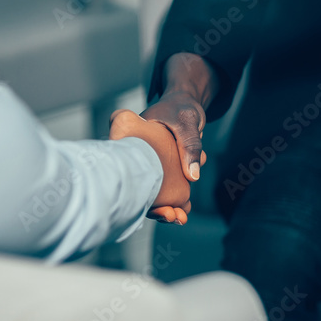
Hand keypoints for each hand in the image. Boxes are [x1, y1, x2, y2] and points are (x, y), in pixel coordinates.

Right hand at [109, 110, 196, 224]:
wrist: (186, 103)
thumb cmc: (181, 107)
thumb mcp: (187, 122)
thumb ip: (190, 146)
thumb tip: (194, 177)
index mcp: (134, 139)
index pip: (127, 165)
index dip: (134, 188)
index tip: (152, 204)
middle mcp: (138, 154)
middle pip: (139, 185)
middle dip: (155, 205)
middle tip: (173, 216)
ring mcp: (149, 164)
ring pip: (153, 190)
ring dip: (166, 205)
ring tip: (181, 218)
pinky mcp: (160, 170)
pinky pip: (165, 188)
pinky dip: (174, 199)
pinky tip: (185, 209)